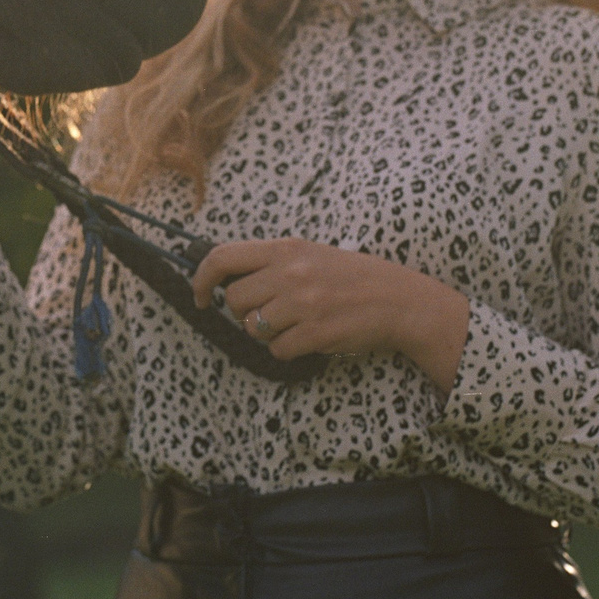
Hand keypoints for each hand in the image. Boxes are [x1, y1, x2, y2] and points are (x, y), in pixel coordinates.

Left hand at [187, 238, 469, 392]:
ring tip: (293, 324)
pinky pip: (277, 350)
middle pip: (233, 298)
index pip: (222, 257)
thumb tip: (223, 274)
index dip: (201, 278)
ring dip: (265, 332)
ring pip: (252, 326)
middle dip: (241, 311)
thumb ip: (270, 261)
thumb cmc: (351, 277)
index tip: (200, 295)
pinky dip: (287, 350)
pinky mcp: (315, 333)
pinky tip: (308, 338)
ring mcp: (303, 304)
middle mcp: (290, 273)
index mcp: (285, 249)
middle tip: (265, 312)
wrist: (398, 300)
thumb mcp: (309, 254)